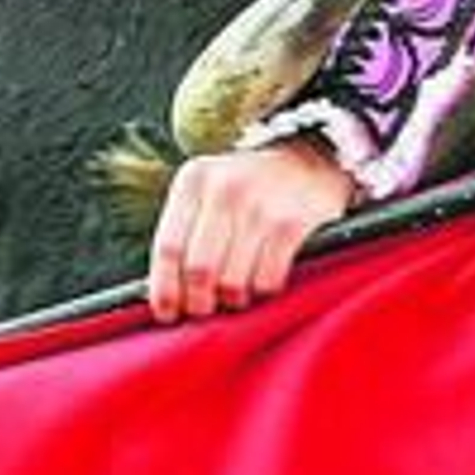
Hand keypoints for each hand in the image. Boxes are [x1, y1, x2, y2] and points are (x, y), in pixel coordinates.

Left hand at [147, 137, 355, 321]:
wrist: (311, 161)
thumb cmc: (250, 187)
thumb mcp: (208, 189)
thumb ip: (185, 230)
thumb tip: (164, 294)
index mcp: (195, 179)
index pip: (168, 247)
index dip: (164, 289)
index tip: (167, 312)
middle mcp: (225, 188)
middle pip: (199, 270)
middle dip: (200, 302)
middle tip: (206, 308)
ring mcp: (261, 206)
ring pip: (232, 282)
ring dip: (233, 299)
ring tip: (236, 293)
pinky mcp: (292, 224)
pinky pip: (266, 280)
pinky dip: (262, 291)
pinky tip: (262, 278)